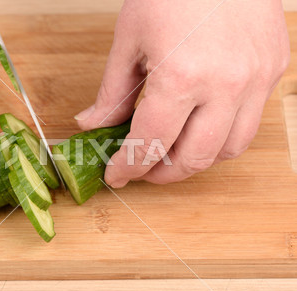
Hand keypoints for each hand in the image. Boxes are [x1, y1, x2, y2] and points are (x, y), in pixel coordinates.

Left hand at [75, 0, 289, 186]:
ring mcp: (256, 78)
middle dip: (162, 173)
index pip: (150, 144)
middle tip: (143, 168)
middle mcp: (226, 85)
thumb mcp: (129, 39)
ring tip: (171, 149)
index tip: (117, 175)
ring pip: (229, 150)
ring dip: (196, 159)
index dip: (128, 167)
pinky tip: (201, 123)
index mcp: (182, 77)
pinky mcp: (273, 69)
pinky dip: (222, 135)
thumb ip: (112, 91)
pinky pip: (249, 122)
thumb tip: (92, 124)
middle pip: (194, 159)